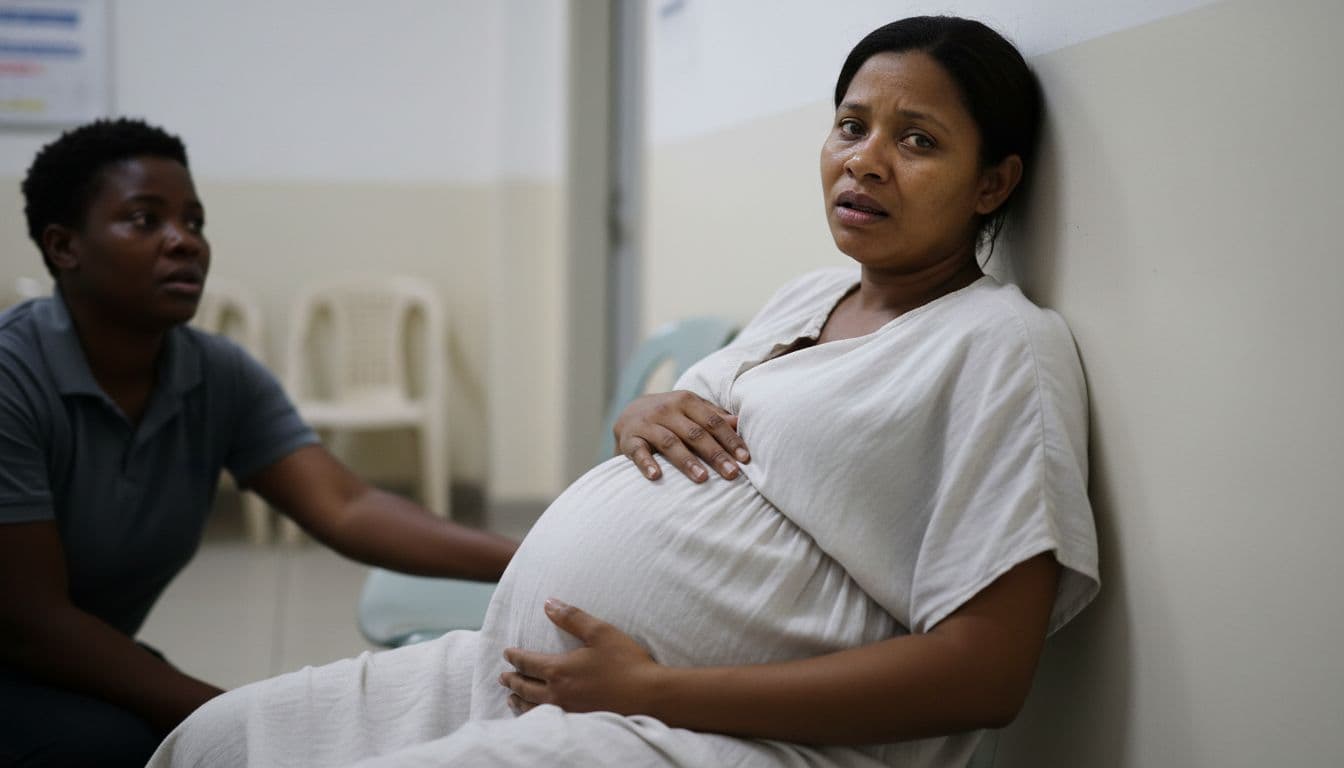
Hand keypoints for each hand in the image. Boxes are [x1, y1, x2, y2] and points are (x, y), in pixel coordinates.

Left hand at [500, 599, 660, 715]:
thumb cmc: (626, 662)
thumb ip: (572, 617)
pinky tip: (536, 715)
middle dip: (511, 680)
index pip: (527, 662)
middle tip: (502, 677)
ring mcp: (566, 711)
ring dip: (518, 700)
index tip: (506, 653)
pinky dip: (533, 716)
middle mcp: (557, 693)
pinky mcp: (578, 722)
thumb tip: (548, 603)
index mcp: (559, 670)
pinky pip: (546, 720)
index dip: (515, 656)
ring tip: (511, 698)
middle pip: (525, 686)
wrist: (649, 696)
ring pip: (532, 707)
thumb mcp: (600, 632)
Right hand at [613, 390, 749, 482]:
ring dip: (686, 461)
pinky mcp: (630, 439)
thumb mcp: (691, 409)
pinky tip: (655, 476)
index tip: (745, 459)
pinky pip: (638, 452)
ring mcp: (647, 424)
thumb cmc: (670, 415)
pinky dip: (646, 463)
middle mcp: (667, 409)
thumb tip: (739, 423)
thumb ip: (714, 416)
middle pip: (695, 433)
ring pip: (670, 442)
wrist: (629, 413)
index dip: (730, 440)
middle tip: (731, 473)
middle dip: (715, 454)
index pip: (713, 422)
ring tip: (702, 478)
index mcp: (686, 401)